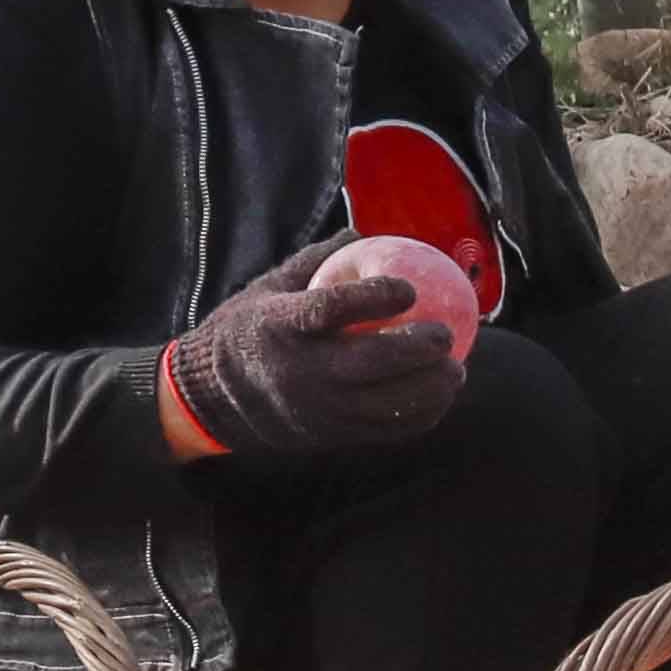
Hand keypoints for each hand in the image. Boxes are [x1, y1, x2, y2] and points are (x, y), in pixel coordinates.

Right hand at [156, 242, 467, 460]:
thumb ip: (316, 262)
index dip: (372, 298)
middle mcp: (299, 371)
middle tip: (446, 334)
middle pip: (368, 363)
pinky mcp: (331, 436)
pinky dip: (420, 415)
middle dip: (415, 350)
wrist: (215, 399)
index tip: (409, 287)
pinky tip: (440, 395)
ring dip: (429, 389)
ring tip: (456, 369)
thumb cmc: (252, 330)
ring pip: (384, 405)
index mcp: (279, 326)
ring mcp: (317, 409)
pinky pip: (385, 431)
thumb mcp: (269, 289)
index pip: (329, 310)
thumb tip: (365, 233)